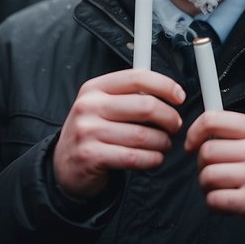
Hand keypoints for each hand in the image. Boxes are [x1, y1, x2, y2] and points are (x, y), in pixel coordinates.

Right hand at [53, 70, 185, 197]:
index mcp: (95, 88)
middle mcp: (89, 106)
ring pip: (143, 135)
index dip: (164, 85)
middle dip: (169, 118)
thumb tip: (168, 92)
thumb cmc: (93, 133)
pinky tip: (154, 158)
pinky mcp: (91, 156)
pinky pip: (134, 157)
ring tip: (164, 144)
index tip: (179, 96)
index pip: (137, 77)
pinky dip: (152, 159)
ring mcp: (88, 131)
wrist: (64, 166)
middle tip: (175, 126)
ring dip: (162, 142)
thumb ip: (129, 96)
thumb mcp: (102, 106)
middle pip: (145, 106)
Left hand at [185, 111, 244, 238]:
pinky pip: (215, 199)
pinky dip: (214, 204)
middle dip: (202, 166)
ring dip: (207, 187)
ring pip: (207, 176)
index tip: (191, 145)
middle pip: (207, 151)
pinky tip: (226, 204)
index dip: (194, 132)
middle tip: (212, 174)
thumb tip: (199, 130)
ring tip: (221, 190)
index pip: (213, 119)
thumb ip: (236, 133)